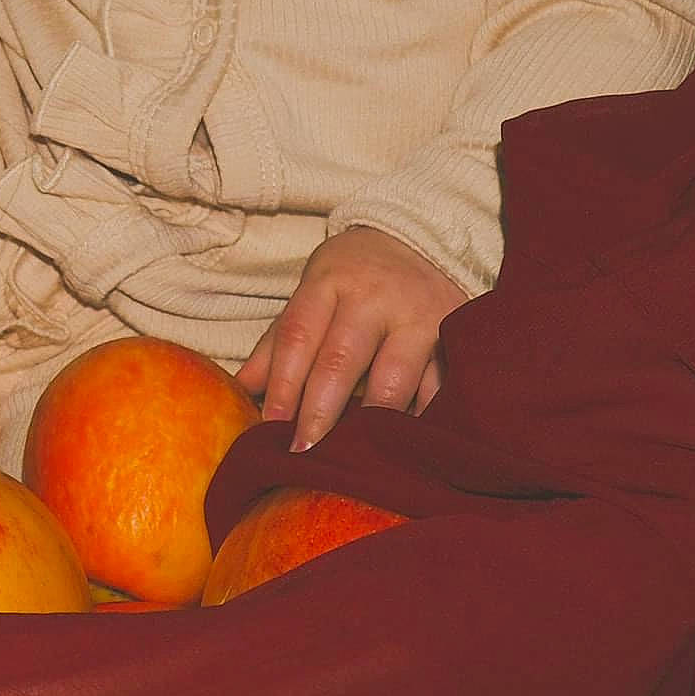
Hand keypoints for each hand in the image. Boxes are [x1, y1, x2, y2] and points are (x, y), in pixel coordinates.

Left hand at [236, 226, 465, 452]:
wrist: (421, 240)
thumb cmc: (352, 276)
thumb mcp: (311, 291)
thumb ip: (278, 342)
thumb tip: (241, 389)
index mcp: (329, 283)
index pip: (298, 335)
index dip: (283, 383)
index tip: (271, 425)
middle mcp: (374, 298)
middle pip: (341, 359)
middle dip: (319, 411)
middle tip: (304, 451)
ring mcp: (418, 317)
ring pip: (393, 379)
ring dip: (370, 423)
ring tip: (352, 456)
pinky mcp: (453, 338)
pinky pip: (438, 388)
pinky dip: (421, 419)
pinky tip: (404, 447)